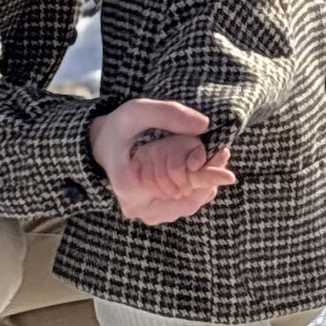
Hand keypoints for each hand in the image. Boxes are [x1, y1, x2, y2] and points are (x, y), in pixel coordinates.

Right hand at [89, 99, 236, 225]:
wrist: (101, 146)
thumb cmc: (118, 128)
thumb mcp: (137, 111)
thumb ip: (168, 114)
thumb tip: (204, 126)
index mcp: (130, 187)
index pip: (179, 187)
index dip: (206, 173)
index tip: (224, 153)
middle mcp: (138, 209)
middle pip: (189, 200)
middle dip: (208, 176)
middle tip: (223, 152)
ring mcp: (146, 214)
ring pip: (189, 204)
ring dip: (205, 182)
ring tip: (215, 158)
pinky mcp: (153, 213)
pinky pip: (184, 204)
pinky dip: (197, 187)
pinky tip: (202, 169)